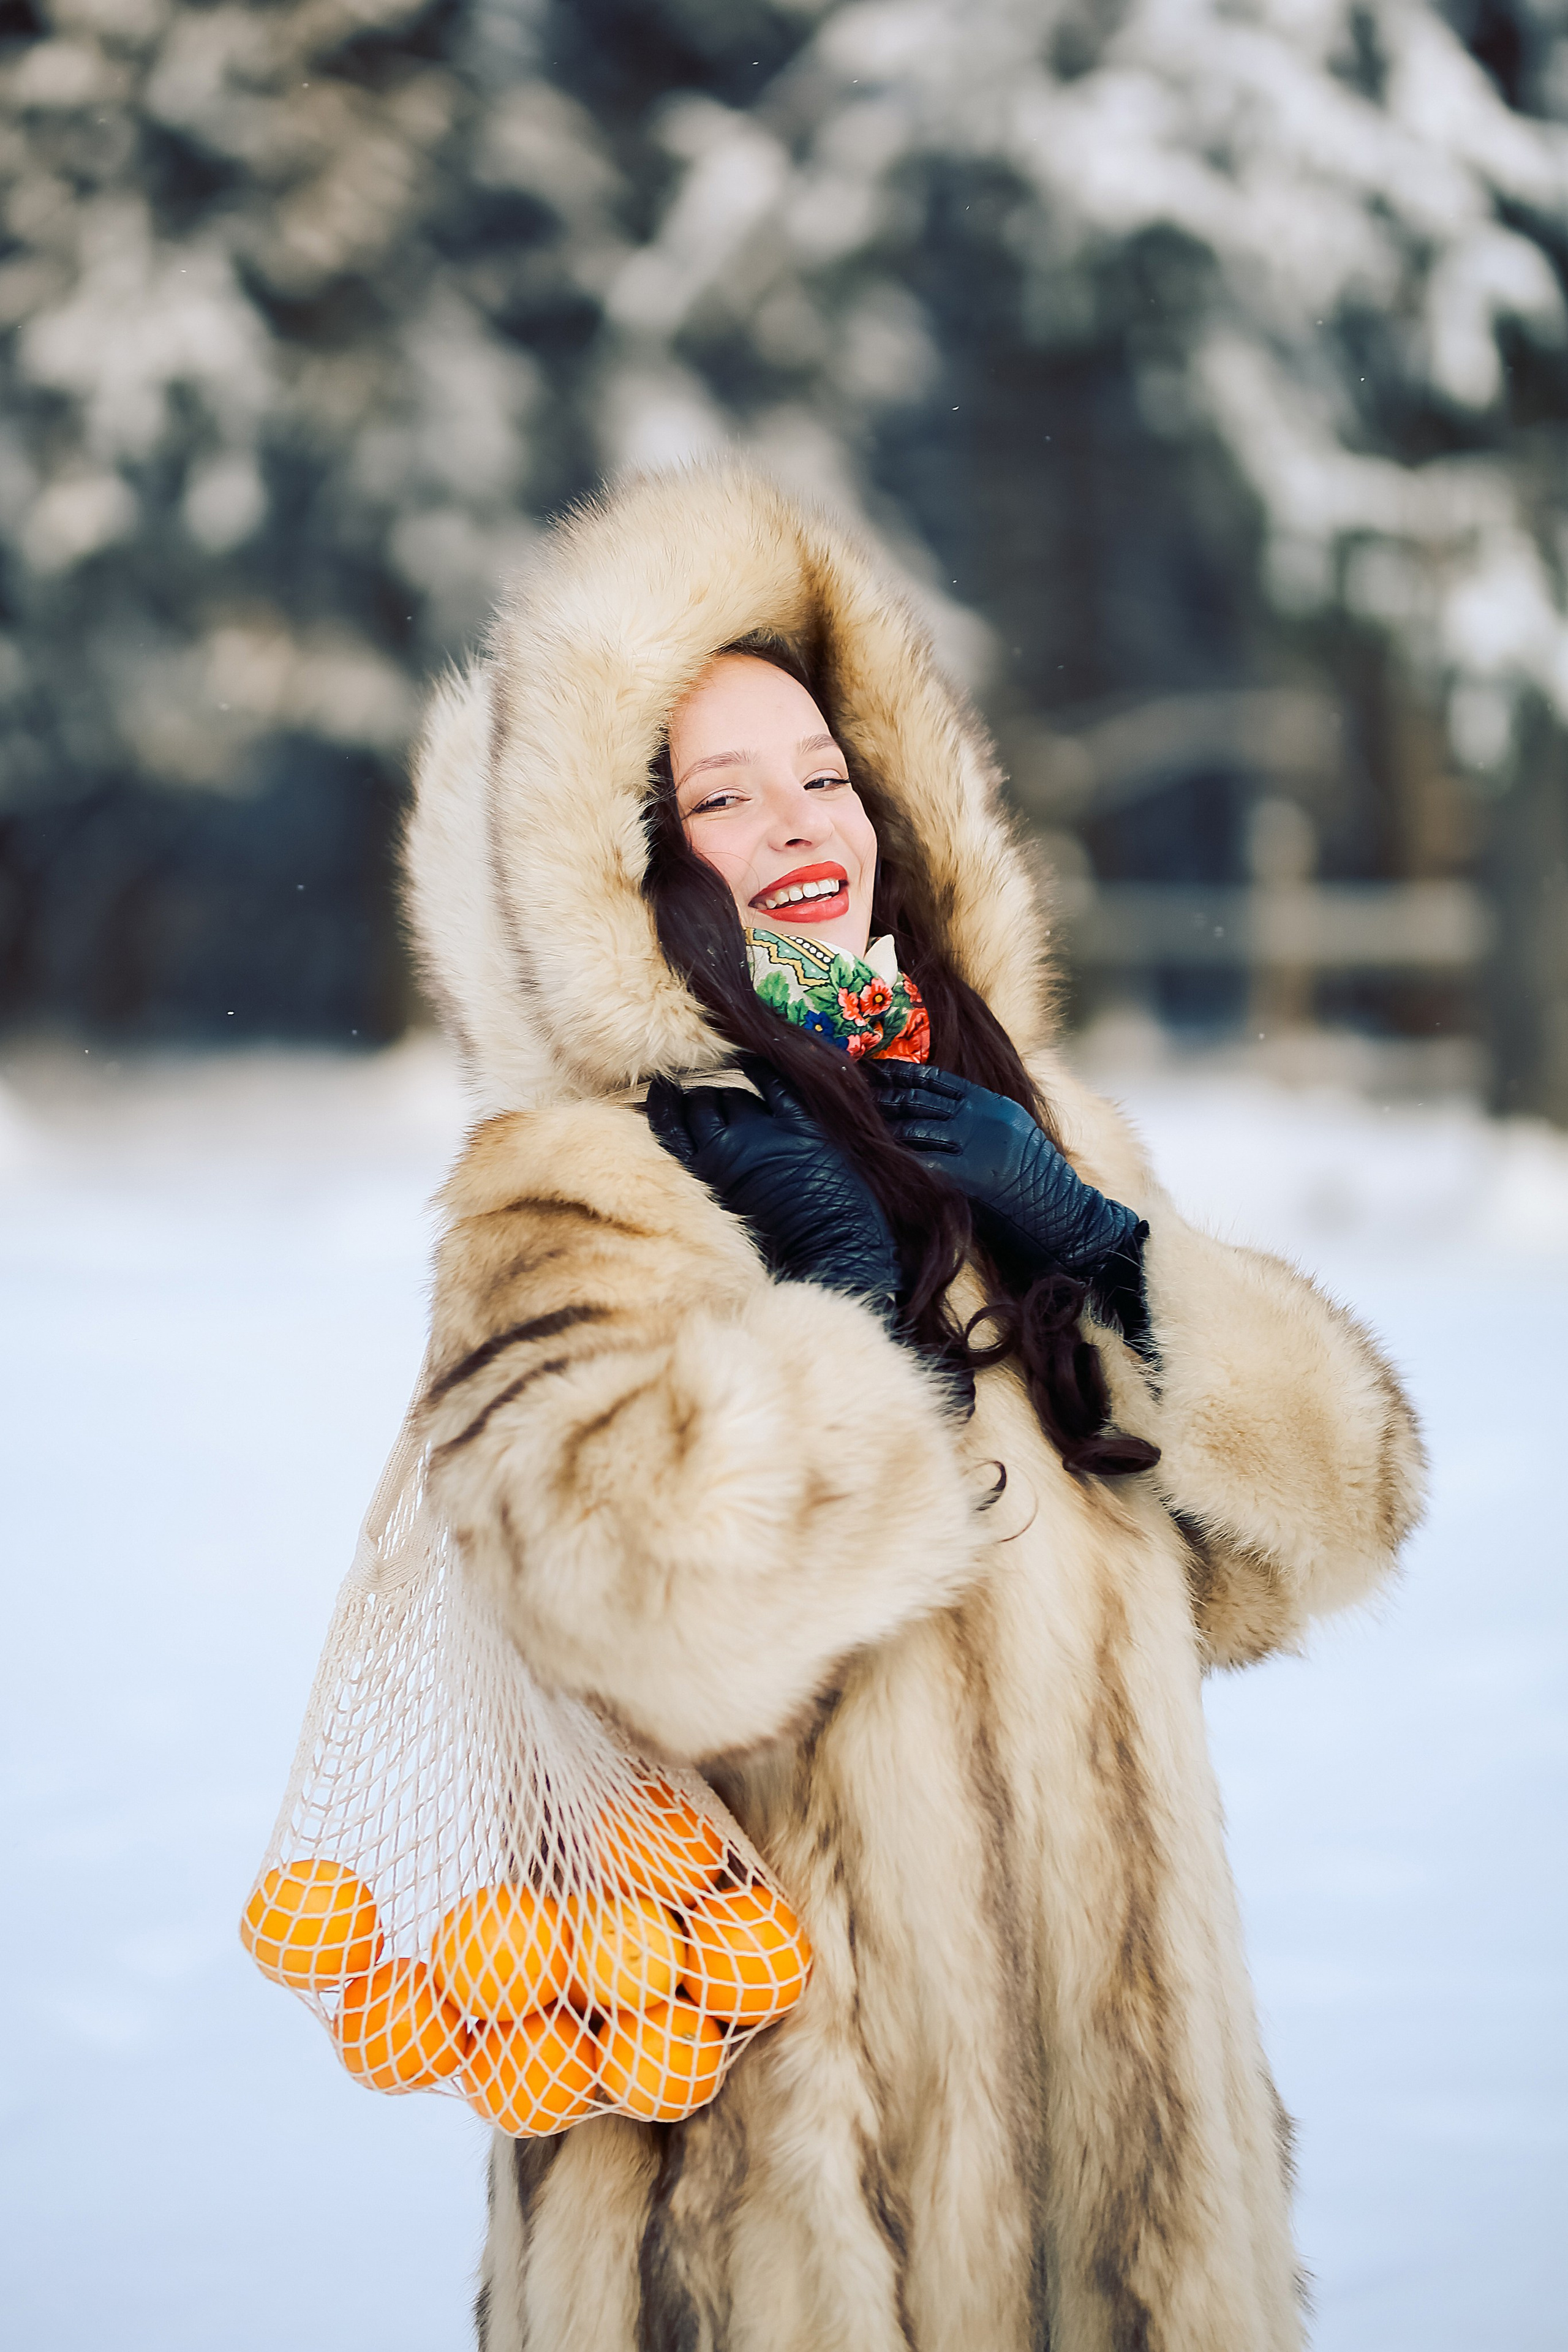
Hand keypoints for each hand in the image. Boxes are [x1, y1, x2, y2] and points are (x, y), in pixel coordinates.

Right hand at [646, 1058, 900, 1313]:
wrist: (831, 1256)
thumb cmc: (776, 1250)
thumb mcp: (723, 1216)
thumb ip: (704, 1180)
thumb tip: (692, 1149)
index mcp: (701, 1176)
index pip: (669, 1125)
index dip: (663, 1103)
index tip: (661, 1090)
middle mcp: (725, 1148)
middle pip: (701, 1105)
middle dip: (699, 1100)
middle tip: (703, 1102)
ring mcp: (763, 1133)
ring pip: (733, 1096)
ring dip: (729, 1095)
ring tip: (730, 1100)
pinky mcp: (800, 1127)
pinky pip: (775, 1084)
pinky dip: (761, 1069)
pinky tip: (753, 1063)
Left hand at [865, 1062, 1149, 1343]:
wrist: (1067, 1220)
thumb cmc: (1035, 1188)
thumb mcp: (1008, 1139)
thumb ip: (975, 1123)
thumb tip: (932, 1119)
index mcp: (992, 1104)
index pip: (936, 1080)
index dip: (899, 1074)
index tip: (870, 1070)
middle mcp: (984, 1116)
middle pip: (920, 1098)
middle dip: (881, 1095)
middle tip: (844, 1090)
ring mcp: (979, 1143)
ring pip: (916, 1126)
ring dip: (882, 1125)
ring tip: (849, 1123)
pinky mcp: (973, 1174)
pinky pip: (925, 1161)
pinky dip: (898, 1158)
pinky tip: (872, 1157)